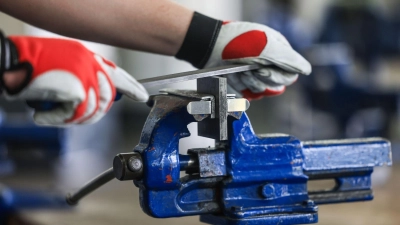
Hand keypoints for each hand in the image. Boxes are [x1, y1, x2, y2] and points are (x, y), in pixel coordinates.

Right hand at [1, 35, 147, 125]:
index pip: (117, 73)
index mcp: (89, 57)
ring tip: (54, 113)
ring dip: (73, 117)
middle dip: (94, 112)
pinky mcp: (79, 88)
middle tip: (74, 115)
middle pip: (108, 97)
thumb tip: (98, 99)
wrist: (8, 63)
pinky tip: (44, 115)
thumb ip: (83, 79)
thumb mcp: (62, 69)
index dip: (131, 86)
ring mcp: (86, 74)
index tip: (142, 96)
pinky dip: (58, 119)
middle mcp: (91, 63)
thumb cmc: (29, 67)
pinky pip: (76, 115)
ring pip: (94, 109)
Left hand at [176, 13, 310, 99]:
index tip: (263, 68)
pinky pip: (251, 95)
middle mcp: (271, 65)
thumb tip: (307, 70)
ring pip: (264, 91)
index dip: (278, 75)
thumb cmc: (238, 41)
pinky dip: (244, 87)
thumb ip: (289, 58)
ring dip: (252, 81)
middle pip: (278, 85)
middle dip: (263, 78)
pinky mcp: (245, 84)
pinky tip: (237, 76)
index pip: (290, 74)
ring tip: (241, 70)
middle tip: (251, 69)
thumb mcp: (267, 46)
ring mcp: (258, 75)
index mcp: (280, 53)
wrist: (212, 47)